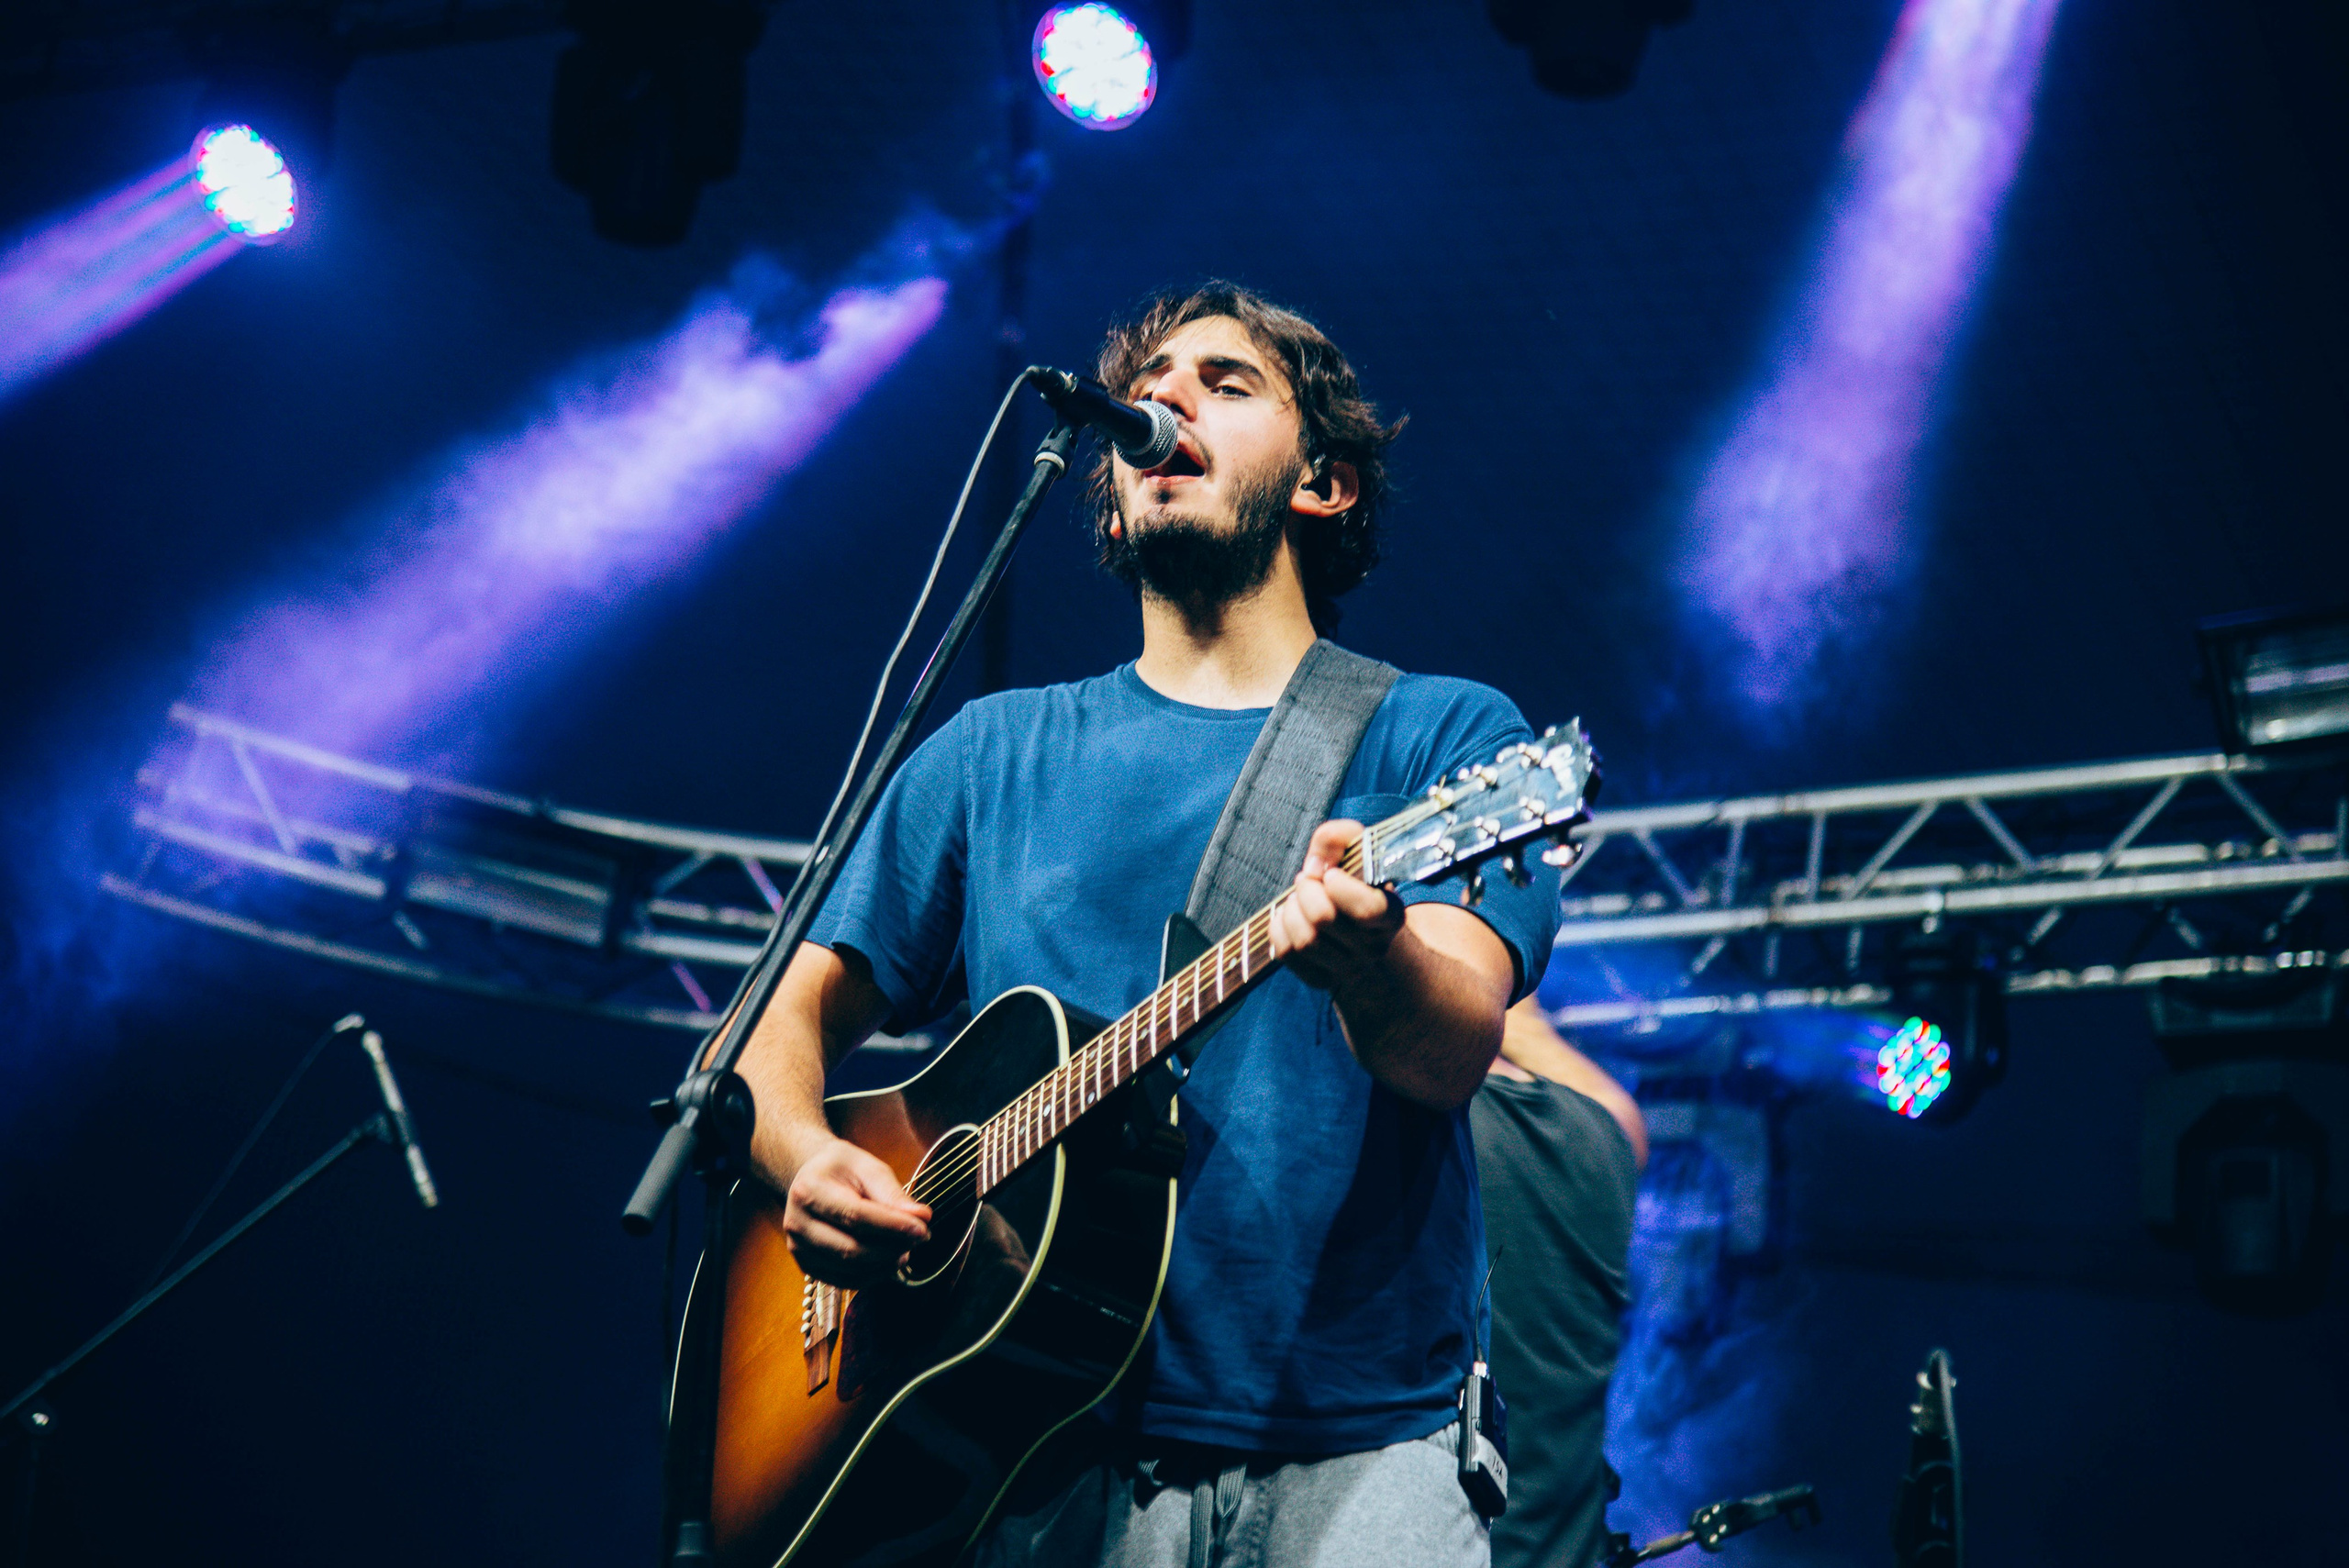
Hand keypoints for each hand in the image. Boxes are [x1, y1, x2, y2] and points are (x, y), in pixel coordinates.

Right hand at [781, 1134, 931, 1288]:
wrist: (811, 1178)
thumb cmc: (843, 1170)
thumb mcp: (868, 1168)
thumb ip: (893, 1194)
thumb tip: (921, 1217)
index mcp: (809, 1191)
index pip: (855, 1215)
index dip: (892, 1226)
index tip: (922, 1228)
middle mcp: (797, 1223)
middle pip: (850, 1248)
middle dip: (892, 1248)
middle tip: (920, 1238)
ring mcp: (798, 1249)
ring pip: (849, 1268)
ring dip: (885, 1264)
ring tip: (907, 1249)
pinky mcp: (807, 1266)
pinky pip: (844, 1280)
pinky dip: (873, 1275)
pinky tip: (889, 1260)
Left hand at [1271, 819, 1407, 993]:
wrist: (1355, 926)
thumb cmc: (1354, 881)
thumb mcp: (1355, 852)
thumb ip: (1339, 838)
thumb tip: (1316, 861)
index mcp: (1392, 916)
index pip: (1366, 909)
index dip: (1338, 885)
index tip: (1330, 873)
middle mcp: (1375, 948)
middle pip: (1324, 919)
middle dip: (1306, 890)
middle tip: (1307, 879)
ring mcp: (1349, 970)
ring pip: (1305, 940)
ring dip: (1291, 909)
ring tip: (1297, 898)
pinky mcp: (1322, 980)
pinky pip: (1287, 953)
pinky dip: (1278, 928)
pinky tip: (1287, 916)